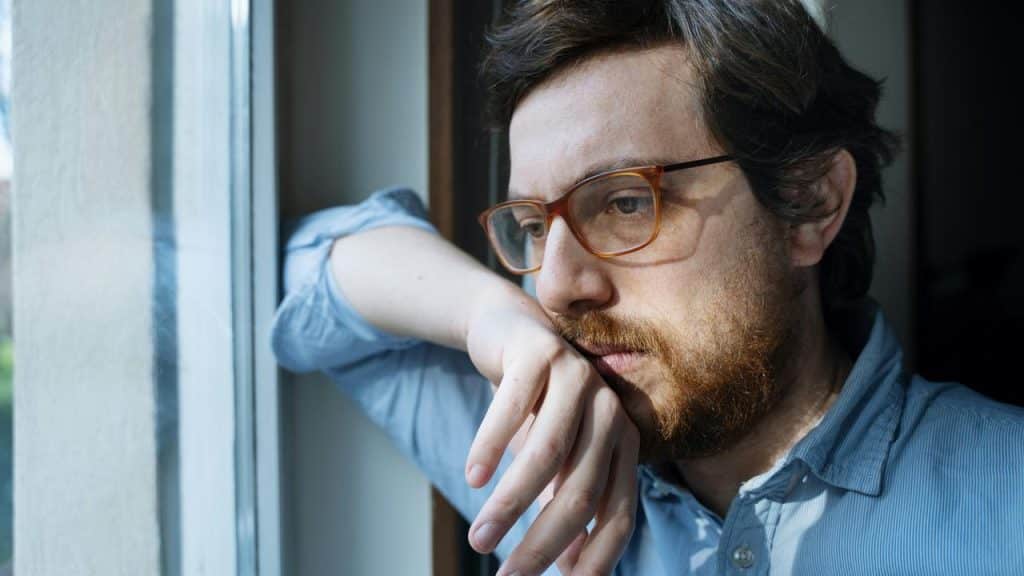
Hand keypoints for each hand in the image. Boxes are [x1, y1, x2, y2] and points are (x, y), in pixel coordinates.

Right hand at [463, 289, 638, 575]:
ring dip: (510, 502)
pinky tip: (473, 477)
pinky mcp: (541, 353)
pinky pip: (513, 408)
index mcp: (623, 443)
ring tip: (479, 536)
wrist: (510, 331)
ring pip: (547, 453)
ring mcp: (578, 378)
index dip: (596, 556)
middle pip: (581, 490)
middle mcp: (610, 411)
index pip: (620, 513)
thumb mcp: (551, 459)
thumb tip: (565, 570)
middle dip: (542, 542)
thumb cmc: (535, 407)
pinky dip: (491, 446)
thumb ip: (561, 503)